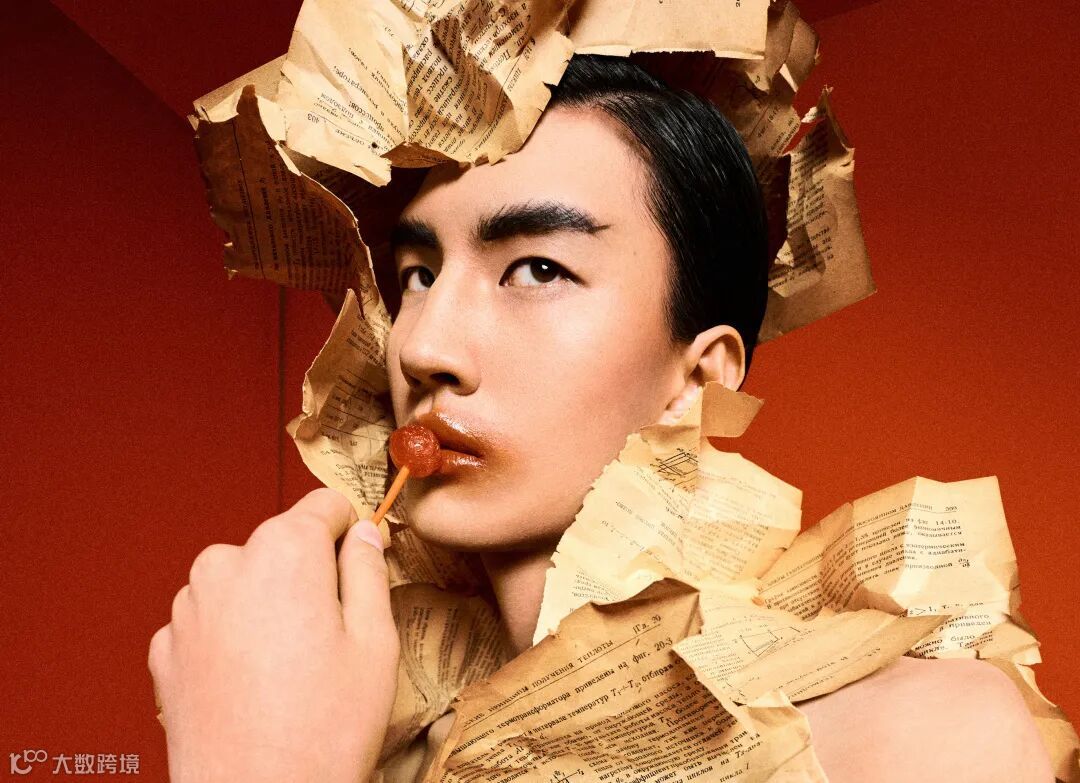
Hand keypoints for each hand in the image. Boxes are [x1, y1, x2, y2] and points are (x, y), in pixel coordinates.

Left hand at [148, 488, 398, 782]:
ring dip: (268, 605)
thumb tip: (364, 533)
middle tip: (331, 637)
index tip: (362, 565)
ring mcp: (187, 607)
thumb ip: (369, 571)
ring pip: (245, 581)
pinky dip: (233, 639)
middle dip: (309, 575)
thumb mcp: (376, 642)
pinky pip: (211, 620)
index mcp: (284, 551)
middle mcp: (225, 564)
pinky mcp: (165, 648)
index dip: (353, 532)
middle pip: (282, 545)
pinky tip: (254, 684)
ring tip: (291, 668)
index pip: (325, 506)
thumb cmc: (322, 731)